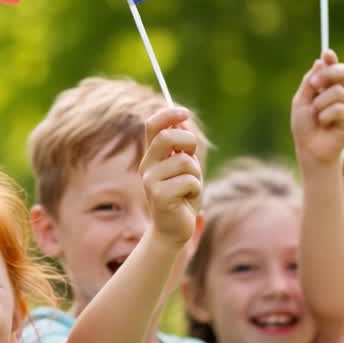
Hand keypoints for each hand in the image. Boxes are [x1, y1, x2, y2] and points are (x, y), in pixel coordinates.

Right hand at [140, 107, 201, 246]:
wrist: (174, 230)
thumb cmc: (183, 197)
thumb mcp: (186, 168)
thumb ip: (184, 147)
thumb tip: (183, 121)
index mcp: (153, 156)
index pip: (153, 125)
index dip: (168, 114)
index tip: (185, 112)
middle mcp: (147, 166)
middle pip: (167, 137)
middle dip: (188, 142)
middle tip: (192, 157)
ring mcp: (151, 181)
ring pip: (185, 162)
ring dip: (196, 174)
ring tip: (190, 188)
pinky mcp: (159, 196)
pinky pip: (189, 181)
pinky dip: (195, 189)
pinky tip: (187, 200)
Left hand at [291, 49, 343, 166]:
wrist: (309, 149)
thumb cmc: (304, 126)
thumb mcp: (301, 101)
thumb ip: (309, 83)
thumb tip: (320, 62)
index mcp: (327, 87)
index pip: (334, 68)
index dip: (332, 59)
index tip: (326, 53)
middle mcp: (340, 94)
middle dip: (330, 73)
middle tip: (315, 84)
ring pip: (337, 91)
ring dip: (321, 103)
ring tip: (316, 116)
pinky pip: (339, 108)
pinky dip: (325, 116)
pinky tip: (323, 124)